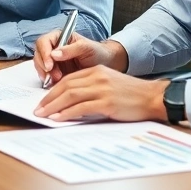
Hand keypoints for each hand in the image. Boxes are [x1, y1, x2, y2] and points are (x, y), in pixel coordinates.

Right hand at [33, 31, 127, 85]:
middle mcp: (53, 48)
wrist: (106, 65)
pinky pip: (46, 76)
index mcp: (59, 37)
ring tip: (57, 80)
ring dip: (45, 74)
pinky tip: (55, 85)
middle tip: (53, 75)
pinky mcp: (54, 73)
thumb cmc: (97, 52)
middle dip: (43, 66)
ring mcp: (53, 61)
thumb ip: (71, 49)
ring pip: (40, 66)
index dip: (44, 53)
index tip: (50, 65)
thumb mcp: (87, 48)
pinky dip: (48, 81)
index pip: (43, 42)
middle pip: (38, 54)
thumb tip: (54, 54)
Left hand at [33, 65, 169, 121]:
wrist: (152, 97)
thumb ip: (92, 87)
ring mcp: (102, 89)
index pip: (68, 79)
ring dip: (53, 106)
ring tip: (43, 114)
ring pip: (70, 96)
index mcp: (96, 71)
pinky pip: (81, 107)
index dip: (53, 90)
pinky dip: (67, 113)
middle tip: (38, 108)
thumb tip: (72, 101)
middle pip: (66, 86)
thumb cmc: (132, 94)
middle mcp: (97, 77)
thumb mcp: (109, 84)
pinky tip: (58, 118)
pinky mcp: (106, 102)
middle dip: (49, 98)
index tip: (44, 100)